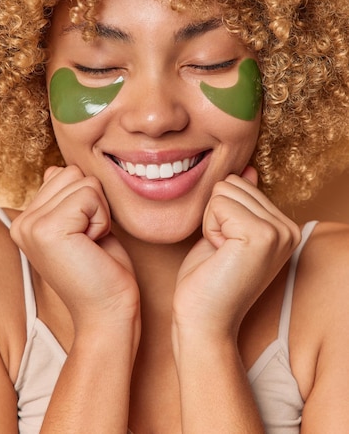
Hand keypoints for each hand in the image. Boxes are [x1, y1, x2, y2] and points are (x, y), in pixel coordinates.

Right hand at [10, 166, 139, 330]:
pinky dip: (102, 219)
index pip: (64, 174)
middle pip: (73, 173)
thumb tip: (54, 170)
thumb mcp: (83, 226)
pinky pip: (90, 195)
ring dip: (99, 211)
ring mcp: (31, 225)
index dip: (88, 201)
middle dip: (94, 203)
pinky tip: (93, 246)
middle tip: (90, 241)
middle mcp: (22, 222)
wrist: (108, 313)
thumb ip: (65, 199)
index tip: (85, 237)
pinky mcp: (47, 229)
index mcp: (27, 220)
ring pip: (83, 181)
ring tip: (90, 244)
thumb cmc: (102, 271)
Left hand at [173, 167, 300, 339]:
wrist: (203, 321)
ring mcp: (278, 232)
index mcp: (284, 228)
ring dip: (212, 222)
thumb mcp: (226, 233)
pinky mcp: (261, 235)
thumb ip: (242, 203)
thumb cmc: (208, 280)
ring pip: (223, 191)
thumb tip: (248, 170)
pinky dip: (209, 228)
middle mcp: (289, 229)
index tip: (227, 249)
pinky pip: (218, 204)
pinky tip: (219, 255)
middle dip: (215, 215)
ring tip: (222, 254)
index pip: (240, 183)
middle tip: (222, 252)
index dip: (220, 214)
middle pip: (232, 183)